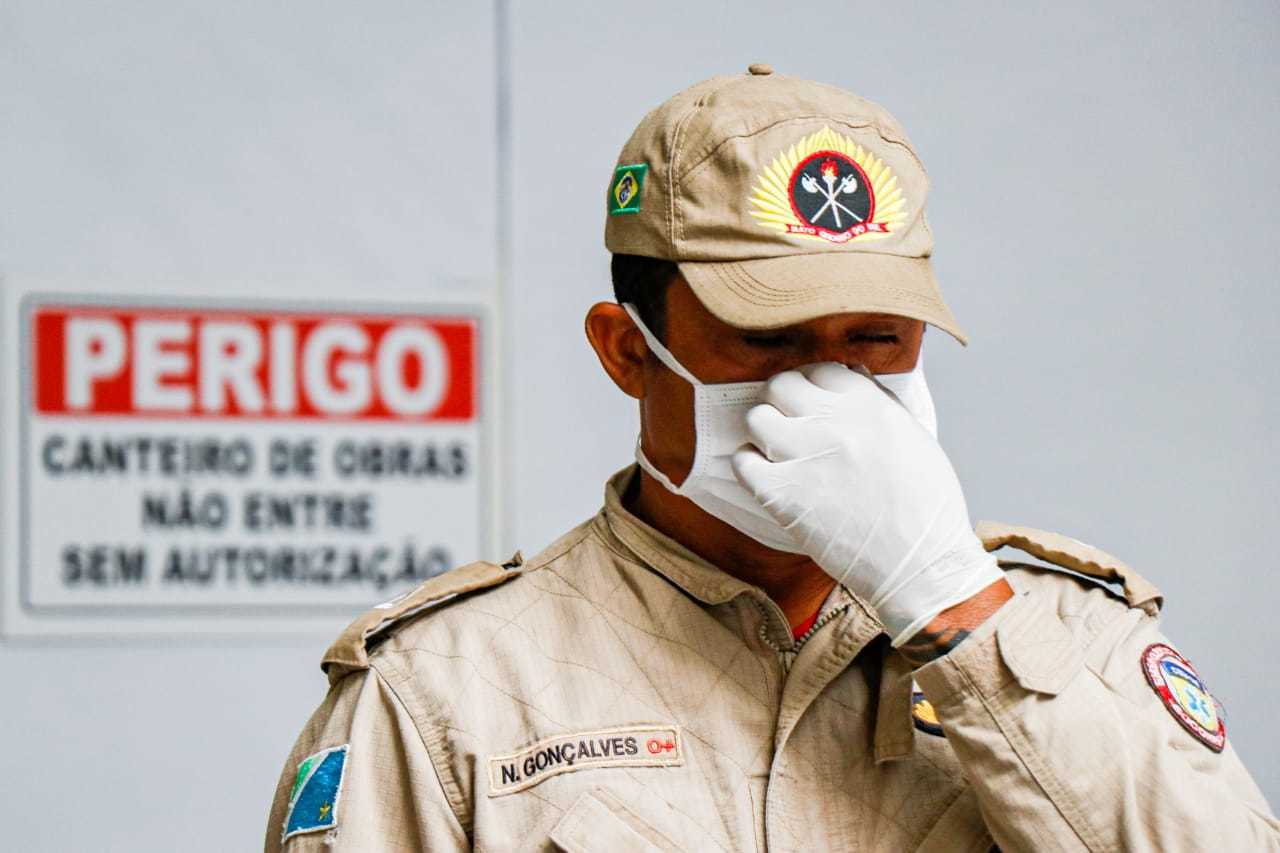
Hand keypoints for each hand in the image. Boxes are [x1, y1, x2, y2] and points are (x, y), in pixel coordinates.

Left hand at [731, 362, 1002, 645]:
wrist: (921, 564)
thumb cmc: (925, 506)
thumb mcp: (913, 437)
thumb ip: (879, 401)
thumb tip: (851, 373)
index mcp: (868, 405)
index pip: (821, 370)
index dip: (813, 385)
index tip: (812, 402)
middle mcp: (833, 422)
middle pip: (781, 385)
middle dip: (781, 400)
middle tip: (787, 421)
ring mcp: (804, 456)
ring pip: (756, 418)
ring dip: (762, 431)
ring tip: (775, 450)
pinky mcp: (783, 495)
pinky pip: (742, 463)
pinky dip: (748, 467)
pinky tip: (766, 478)